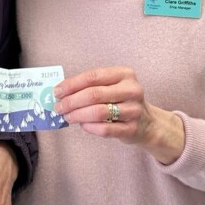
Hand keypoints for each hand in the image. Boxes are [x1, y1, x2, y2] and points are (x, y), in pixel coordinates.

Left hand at [53, 66, 184, 163]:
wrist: (148, 123)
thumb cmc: (122, 101)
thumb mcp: (112, 86)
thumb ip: (90, 86)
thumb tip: (60, 92)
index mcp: (124, 74)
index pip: (93, 76)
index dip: (72, 84)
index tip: (57, 91)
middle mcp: (132, 90)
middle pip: (94, 94)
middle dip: (71, 101)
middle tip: (59, 107)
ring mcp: (134, 110)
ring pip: (99, 112)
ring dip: (78, 115)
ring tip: (67, 116)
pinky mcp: (132, 129)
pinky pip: (105, 129)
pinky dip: (90, 127)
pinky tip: (82, 125)